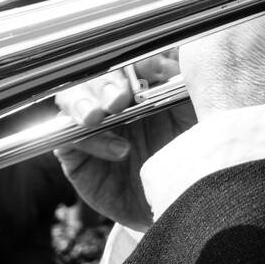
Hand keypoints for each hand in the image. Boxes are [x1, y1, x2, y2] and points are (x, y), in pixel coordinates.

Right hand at [53, 51, 191, 230]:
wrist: (185, 203)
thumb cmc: (194, 154)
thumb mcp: (195, 115)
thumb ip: (183, 86)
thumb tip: (171, 59)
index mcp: (141, 84)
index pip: (126, 61)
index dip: (133, 63)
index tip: (149, 72)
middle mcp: (113, 102)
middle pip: (93, 76)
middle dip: (103, 83)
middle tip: (118, 97)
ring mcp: (94, 128)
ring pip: (71, 100)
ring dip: (83, 103)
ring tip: (98, 117)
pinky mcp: (79, 158)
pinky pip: (69, 140)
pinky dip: (90, 141)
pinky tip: (118, 150)